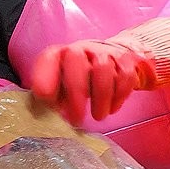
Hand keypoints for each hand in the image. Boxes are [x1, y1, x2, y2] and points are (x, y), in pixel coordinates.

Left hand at [29, 38, 154, 125]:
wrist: (113, 57)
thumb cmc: (81, 77)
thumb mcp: (63, 86)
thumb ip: (54, 98)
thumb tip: (44, 117)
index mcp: (61, 54)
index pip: (49, 58)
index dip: (45, 76)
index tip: (44, 98)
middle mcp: (82, 49)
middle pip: (76, 61)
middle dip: (76, 93)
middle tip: (77, 119)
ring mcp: (105, 52)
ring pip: (103, 69)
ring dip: (101, 98)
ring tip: (98, 116)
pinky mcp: (126, 60)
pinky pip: (124, 76)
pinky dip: (119, 96)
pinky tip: (113, 108)